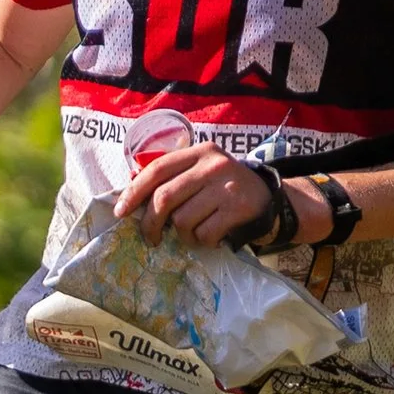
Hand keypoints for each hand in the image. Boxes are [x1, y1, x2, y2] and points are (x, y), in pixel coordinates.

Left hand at [117, 137, 282, 246]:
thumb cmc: (227, 190)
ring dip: (183, 235)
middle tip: (151, 237)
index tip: (121, 211)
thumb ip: (173, 177)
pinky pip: (204, 233)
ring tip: (194, 233)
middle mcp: (213, 165)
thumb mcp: (203, 173)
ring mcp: (227, 186)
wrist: (272, 202)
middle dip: (151, 223)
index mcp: (200, 152)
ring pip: (182, 220)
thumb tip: (131, 187)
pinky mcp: (238, 209)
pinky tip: (212, 236)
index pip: (158, 169)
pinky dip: (203, 241)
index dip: (135, 192)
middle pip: (165, 198)